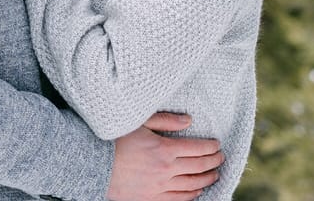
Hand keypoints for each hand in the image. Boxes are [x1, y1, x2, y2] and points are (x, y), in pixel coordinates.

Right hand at [107, 112, 221, 200]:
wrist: (93, 164)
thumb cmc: (114, 140)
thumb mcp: (139, 122)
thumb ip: (166, 120)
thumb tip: (189, 120)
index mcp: (164, 149)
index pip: (197, 148)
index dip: (210, 147)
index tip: (217, 145)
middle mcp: (166, 170)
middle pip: (198, 167)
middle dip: (213, 161)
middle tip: (220, 158)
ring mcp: (159, 187)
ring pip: (192, 185)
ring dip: (207, 179)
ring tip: (215, 174)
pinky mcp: (151, 199)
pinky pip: (178, 199)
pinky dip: (192, 195)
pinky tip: (197, 191)